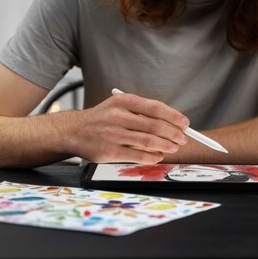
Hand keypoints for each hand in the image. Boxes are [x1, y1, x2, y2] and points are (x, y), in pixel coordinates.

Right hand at [64, 91, 188, 163]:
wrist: (73, 131)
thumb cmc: (102, 119)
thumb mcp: (118, 106)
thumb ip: (141, 112)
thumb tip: (172, 122)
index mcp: (123, 101)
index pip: (155, 107)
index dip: (174, 116)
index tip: (185, 123)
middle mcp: (117, 116)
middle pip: (155, 125)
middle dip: (174, 134)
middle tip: (183, 139)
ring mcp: (113, 134)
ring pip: (149, 141)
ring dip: (166, 146)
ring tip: (173, 148)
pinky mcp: (109, 152)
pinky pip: (138, 156)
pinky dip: (152, 157)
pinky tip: (158, 156)